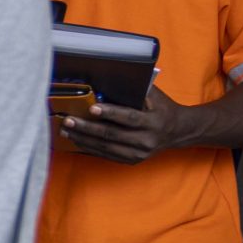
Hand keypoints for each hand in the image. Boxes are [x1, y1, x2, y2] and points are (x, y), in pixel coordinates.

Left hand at [59, 83, 191, 163]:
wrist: (177, 131)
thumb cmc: (161, 108)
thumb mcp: (154, 96)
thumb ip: (134, 90)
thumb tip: (105, 81)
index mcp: (153, 121)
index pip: (129, 118)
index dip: (110, 113)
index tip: (92, 109)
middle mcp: (146, 140)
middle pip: (112, 135)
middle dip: (87, 127)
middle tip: (68, 120)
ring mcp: (139, 153)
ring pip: (106, 147)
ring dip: (83, 139)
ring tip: (66, 130)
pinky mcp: (132, 161)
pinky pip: (107, 155)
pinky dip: (89, 147)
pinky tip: (76, 139)